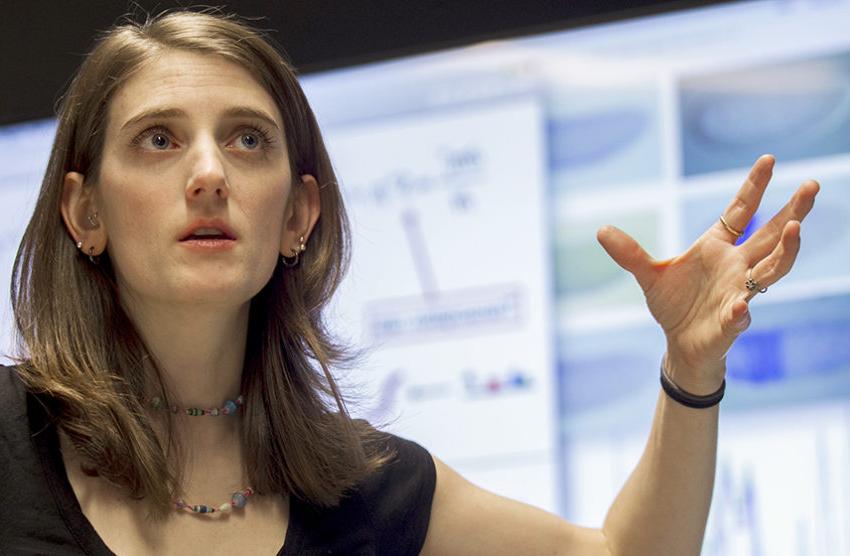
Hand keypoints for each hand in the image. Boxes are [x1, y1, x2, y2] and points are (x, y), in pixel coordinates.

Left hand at [596, 155, 818, 392]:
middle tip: (813, 184)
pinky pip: (740, 313)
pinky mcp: (732, 321)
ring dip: (786, 250)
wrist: (679, 343)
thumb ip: (629, 253)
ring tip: (796, 228)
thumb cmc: (674, 305)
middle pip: (772, 235)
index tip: (769, 158)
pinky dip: (739, 311)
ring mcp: (739, 291)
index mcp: (718, 247)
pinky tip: (739, 308)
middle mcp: (736, 266)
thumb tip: (601, 230)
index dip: (755, 186)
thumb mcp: (648, 274)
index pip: (742, 211)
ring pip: (773, 269)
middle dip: (794, 210)